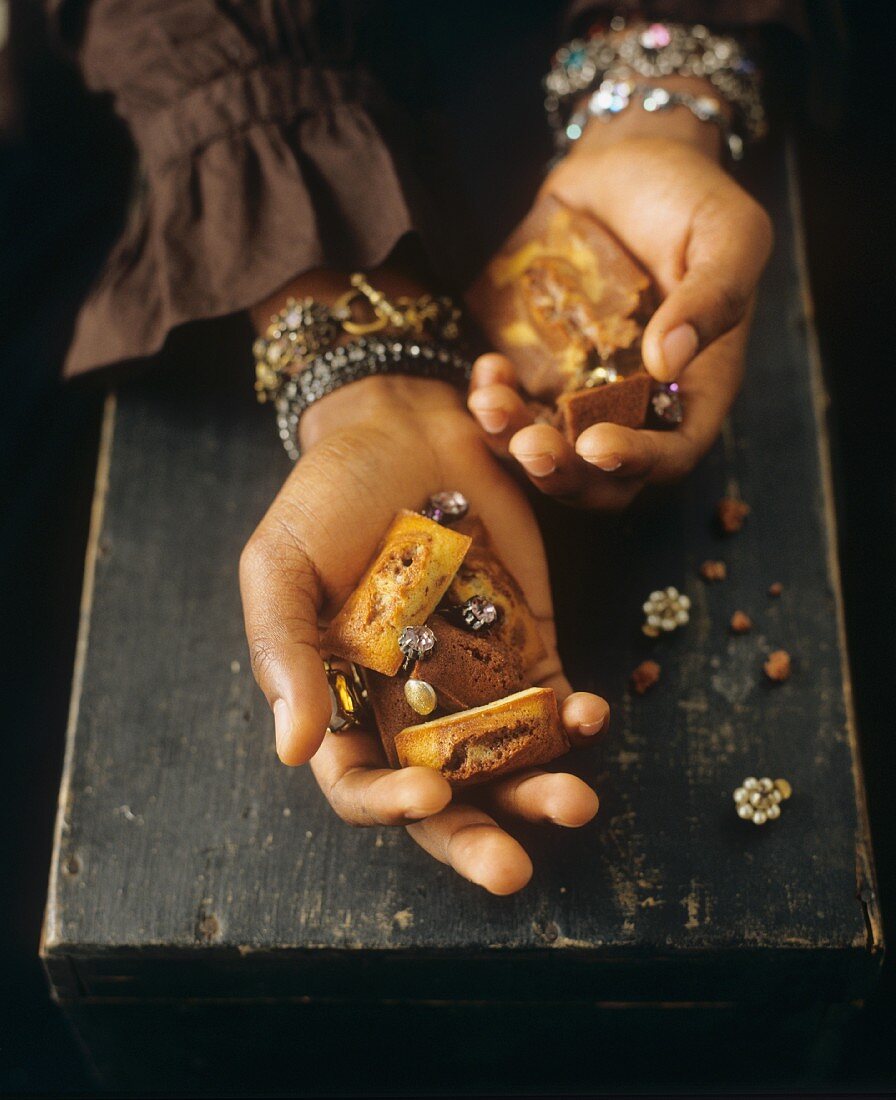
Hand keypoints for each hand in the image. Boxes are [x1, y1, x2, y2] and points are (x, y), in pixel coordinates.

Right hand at [239, 339, 608, 893]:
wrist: (400, 429)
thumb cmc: (324, 499)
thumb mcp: (280, 568)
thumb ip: (284, 656)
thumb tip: (292, 751)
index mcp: (340, 698)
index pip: (359, 782)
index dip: (388, 804)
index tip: (428, 795)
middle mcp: (407, 705)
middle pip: (443, 796)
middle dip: (477, 839)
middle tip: (513, 871)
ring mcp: (471, 677)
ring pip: (506, 761)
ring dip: (540, 789)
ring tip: (576, 804)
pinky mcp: (524, 640)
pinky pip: (549, 699)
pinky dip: (571, 718)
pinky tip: (586, 717)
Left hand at [467, 120, 772, 508]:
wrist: (628, 163)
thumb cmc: (690, 199)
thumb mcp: (729, 235)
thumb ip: (713, 297)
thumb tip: (668, 361)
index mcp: (695, 390)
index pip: (671, 453)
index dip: (636, 462)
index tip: (596, 445)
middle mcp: (638, 404)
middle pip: (602, 476)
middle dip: (563, 474)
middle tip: (530, 447)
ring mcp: (584, 391)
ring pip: (549, 450)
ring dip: (514, 442)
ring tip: (490, 403)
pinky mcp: (540, 369)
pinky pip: (514, 407)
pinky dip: (494, 403)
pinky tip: (485, 373)